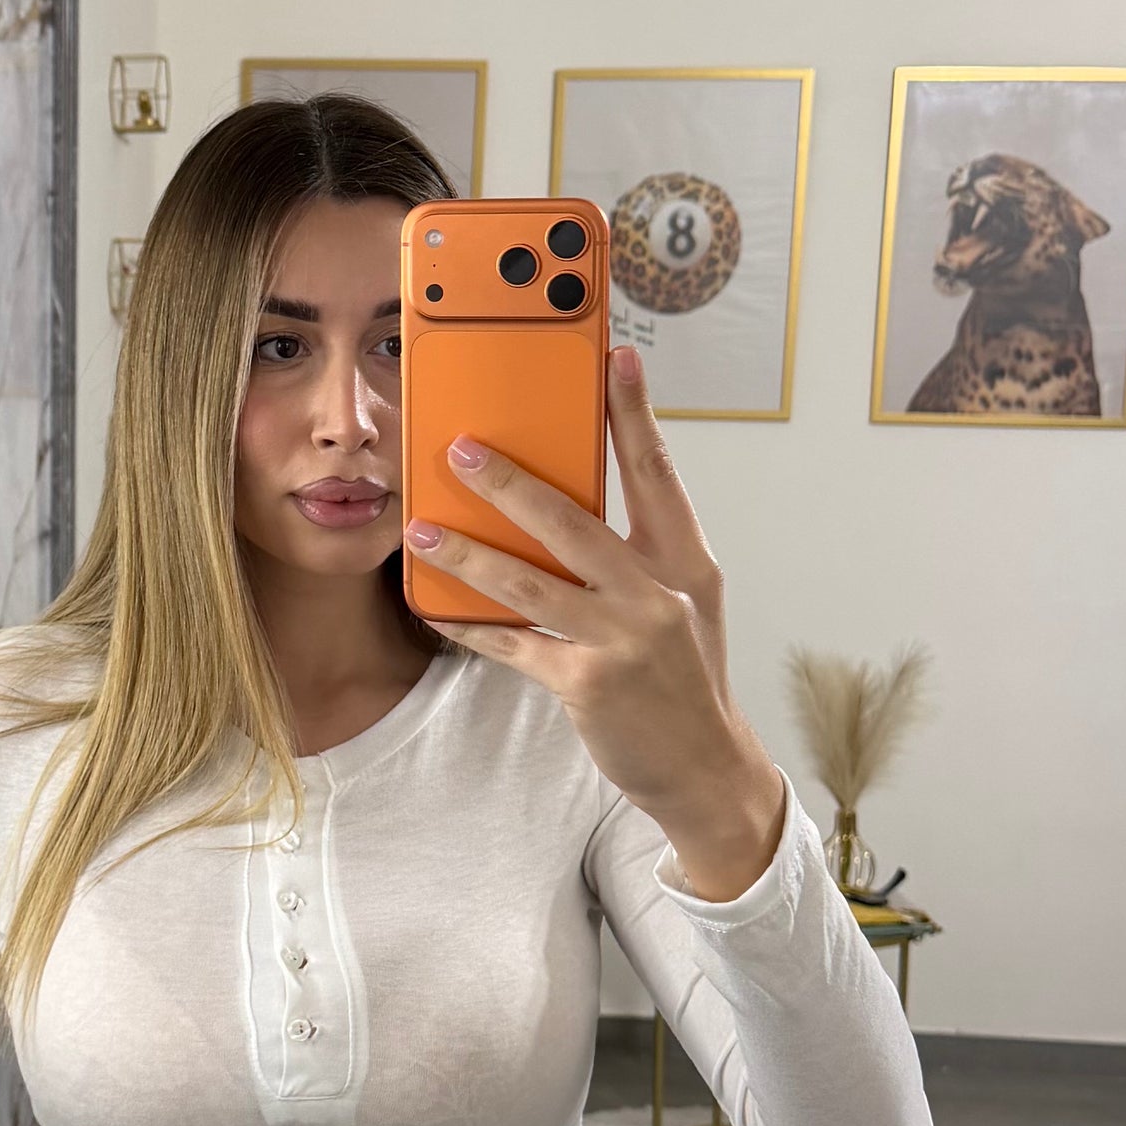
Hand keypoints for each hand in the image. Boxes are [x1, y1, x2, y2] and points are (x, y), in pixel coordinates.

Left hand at [402, 345, 785, 899]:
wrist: (704, 767)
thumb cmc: (682, 675)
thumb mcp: (679, 602)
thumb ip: (634, 553)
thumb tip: (560, 503)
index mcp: (684, 559)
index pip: (658, 471)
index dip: (636, 413)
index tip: (616, 357)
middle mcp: (657, 591)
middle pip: (573, 520)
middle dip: (510, 481)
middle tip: (461, 447)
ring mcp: (624, 638)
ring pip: (529, 581)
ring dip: (467, 552)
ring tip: (421, 528)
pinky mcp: (589, 682)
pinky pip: (514, 644)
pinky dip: (470, 625)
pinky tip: (434, 606)